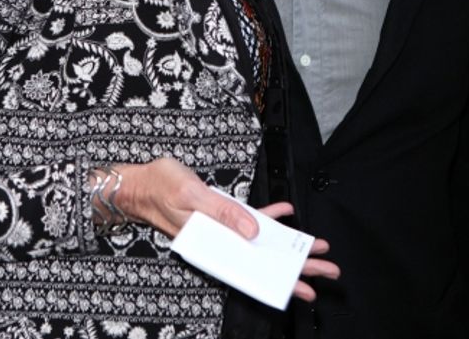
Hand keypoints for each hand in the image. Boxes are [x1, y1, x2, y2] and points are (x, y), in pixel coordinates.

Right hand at [114, 158, 339, 301]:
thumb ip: (222, 212)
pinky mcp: (220, 215)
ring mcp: (221, 230)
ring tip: (316, 248)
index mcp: (211, 246)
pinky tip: (286, 213)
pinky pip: (248, 219)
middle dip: (295, 265)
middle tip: (327, 270)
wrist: (141, 181)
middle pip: (263, 258)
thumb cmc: (160, 187)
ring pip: (261, 241)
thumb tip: (254, 229)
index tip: (305, 288)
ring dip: (287, 243)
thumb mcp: (191, 195)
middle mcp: (219, 242)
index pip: (251, 270)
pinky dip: (268, 215)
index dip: (279, 280)